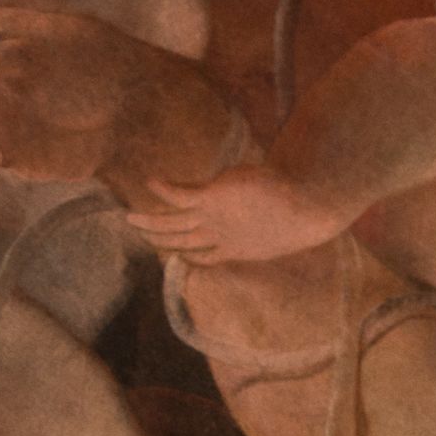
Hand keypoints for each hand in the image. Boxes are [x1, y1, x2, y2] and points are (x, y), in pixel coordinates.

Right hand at [135, 161, 337, 263]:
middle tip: (137, 234)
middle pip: (179, 240)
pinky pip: (181, 194)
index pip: (201, 255)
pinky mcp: (213, 197)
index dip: (183, 255)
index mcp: (231, 247)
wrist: (305, 212)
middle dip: (157, 238)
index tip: (170, 254)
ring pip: (173, 223)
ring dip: (151, 221)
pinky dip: (164, 189)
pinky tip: (150, 180)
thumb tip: (246, 217)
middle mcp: (218, 236)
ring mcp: (213, 219)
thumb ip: (253, 226)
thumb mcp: (271, 224)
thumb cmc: (294, 216)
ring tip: (130, 218)